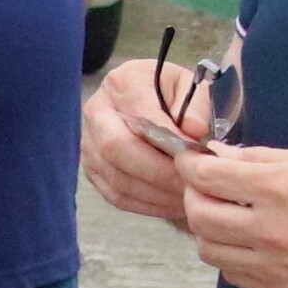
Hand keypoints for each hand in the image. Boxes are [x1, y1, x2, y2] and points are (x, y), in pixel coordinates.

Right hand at [82, 59, 197, 223]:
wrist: (153, 101)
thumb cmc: (173, 94)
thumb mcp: (191, 87)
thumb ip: (196, 105)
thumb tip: (193, 130)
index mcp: (122, 83)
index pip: (141, 117)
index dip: (169, 142)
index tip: (198, 158)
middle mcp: (96, 111)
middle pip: (117, 148)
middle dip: (158, 172)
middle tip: (191, 184)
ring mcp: (89, 143)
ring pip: (117, 177)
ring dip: (155, 193)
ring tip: (188, 197)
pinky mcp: (93, 170)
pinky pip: (116, 195)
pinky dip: (146, 205)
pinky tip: (171, 204)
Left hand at [175, 143, 287, 287]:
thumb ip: (259, 159)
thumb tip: (217, 156)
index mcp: (279, 189)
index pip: (205, 177)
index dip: (191, 166)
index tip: (192, 162)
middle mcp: (272, 230)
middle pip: (198, 217)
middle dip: (194, 197)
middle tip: (207, 188)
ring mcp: (276, 265)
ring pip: (209, 250)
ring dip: (210, 230)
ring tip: (229, 216)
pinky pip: (234, 274)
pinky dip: (232, 256)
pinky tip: (249, 241)